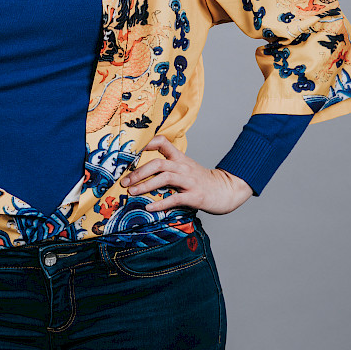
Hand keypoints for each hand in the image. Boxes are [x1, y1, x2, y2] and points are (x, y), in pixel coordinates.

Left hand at [119, 134, 253, 215]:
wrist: (226, 190)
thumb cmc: (201, 180)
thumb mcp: (186, 167)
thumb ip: (169, 166)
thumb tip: (143, 171)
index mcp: (180, 158)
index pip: (163, 142)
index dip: (147, 144)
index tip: (132, 152)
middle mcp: (184, 167)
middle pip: (158, 163)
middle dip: (138, 172)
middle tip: (124, 181)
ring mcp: (190, 181)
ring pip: (165, 178)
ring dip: (145, 185)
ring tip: (132, 192)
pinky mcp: (195, 196)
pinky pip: (175, 198)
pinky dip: (161, 203)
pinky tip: (149, 207)